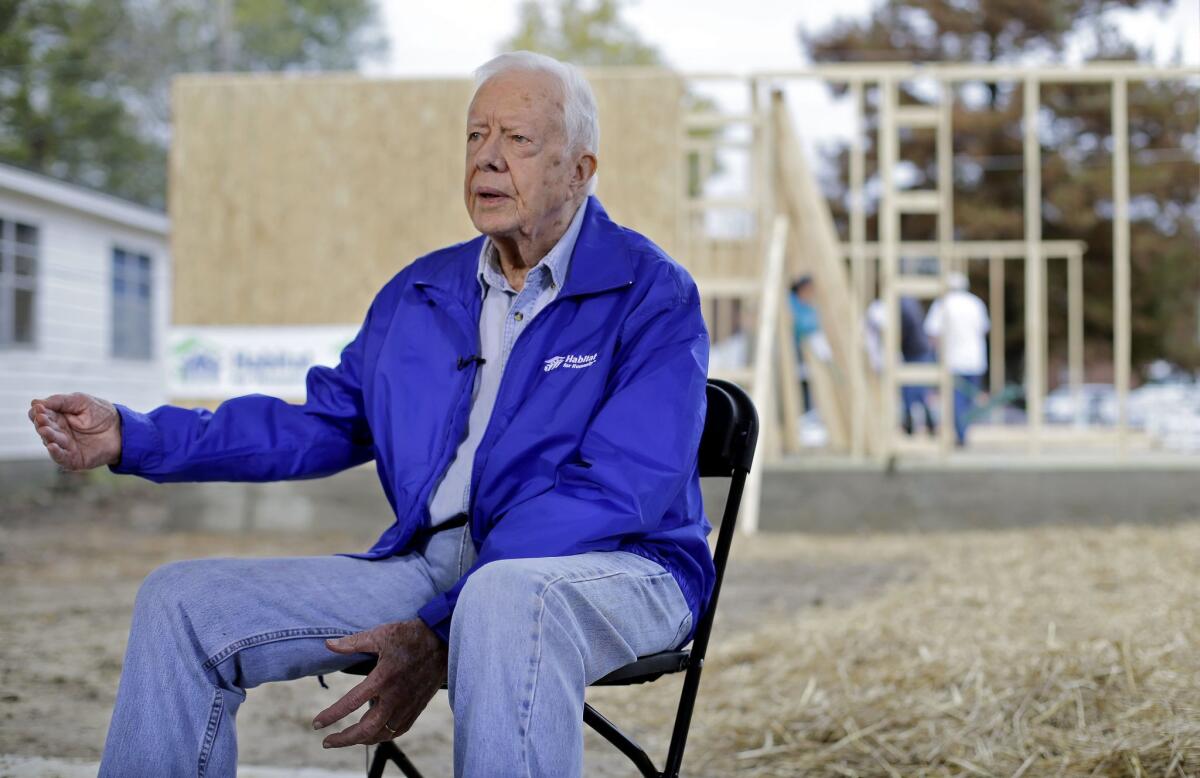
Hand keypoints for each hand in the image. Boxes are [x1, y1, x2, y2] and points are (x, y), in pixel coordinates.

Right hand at [28, 393, 122, 470]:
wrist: (123, 430)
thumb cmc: (101, 413)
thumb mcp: (81, 401)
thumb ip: (60, 401)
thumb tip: (35, 403)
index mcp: (57, 418)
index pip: (41, 415)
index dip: (38, 412)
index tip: (38, 408)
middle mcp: (58, 433)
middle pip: (43, 428)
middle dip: (41, 423)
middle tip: (41, 418)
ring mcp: (65, 446)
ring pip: (51, 442)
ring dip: (47, 436)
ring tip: (44, 429)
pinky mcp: (73, 459)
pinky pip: (61, 458)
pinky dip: (55, 453)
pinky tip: (51, 446)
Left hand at [312, 619, 446, 747]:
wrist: (443, 641)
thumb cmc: (410, 636)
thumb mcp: (380, 634)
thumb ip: (353, 642)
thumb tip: (328, 644)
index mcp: (383, 678)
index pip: (351, 703)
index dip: (332, 716)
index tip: (317, 724)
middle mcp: (395, 696)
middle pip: (366, 729)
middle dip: (344, 739)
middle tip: (328, 741)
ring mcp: (407, 704)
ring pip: (382, 734)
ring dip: (362, 739)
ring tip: (348, 738)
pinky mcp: (416, 707)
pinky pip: (398, 730)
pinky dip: (383, 736)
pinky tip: (375, 733)